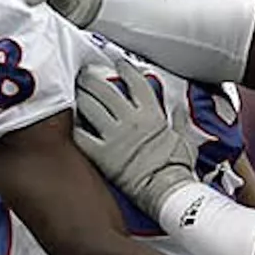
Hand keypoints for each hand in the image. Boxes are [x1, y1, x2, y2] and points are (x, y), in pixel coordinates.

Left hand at [74, 59, 197, 216]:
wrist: (167, 189)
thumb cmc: (177, 166)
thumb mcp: (184, 137)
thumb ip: (180, 119)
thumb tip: (179, 108)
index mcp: (152, 114)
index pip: (136, 82)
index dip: (125, 69)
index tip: (119, 64)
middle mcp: (130, 120)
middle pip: (105, 89)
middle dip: (92, 78)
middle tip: (85, 75)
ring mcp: (114, 137)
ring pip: (90, 106)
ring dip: (80, 96)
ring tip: (76, 92)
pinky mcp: (101, 155)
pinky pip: (81, 136)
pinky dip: (74, 126)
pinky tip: (70, 121)